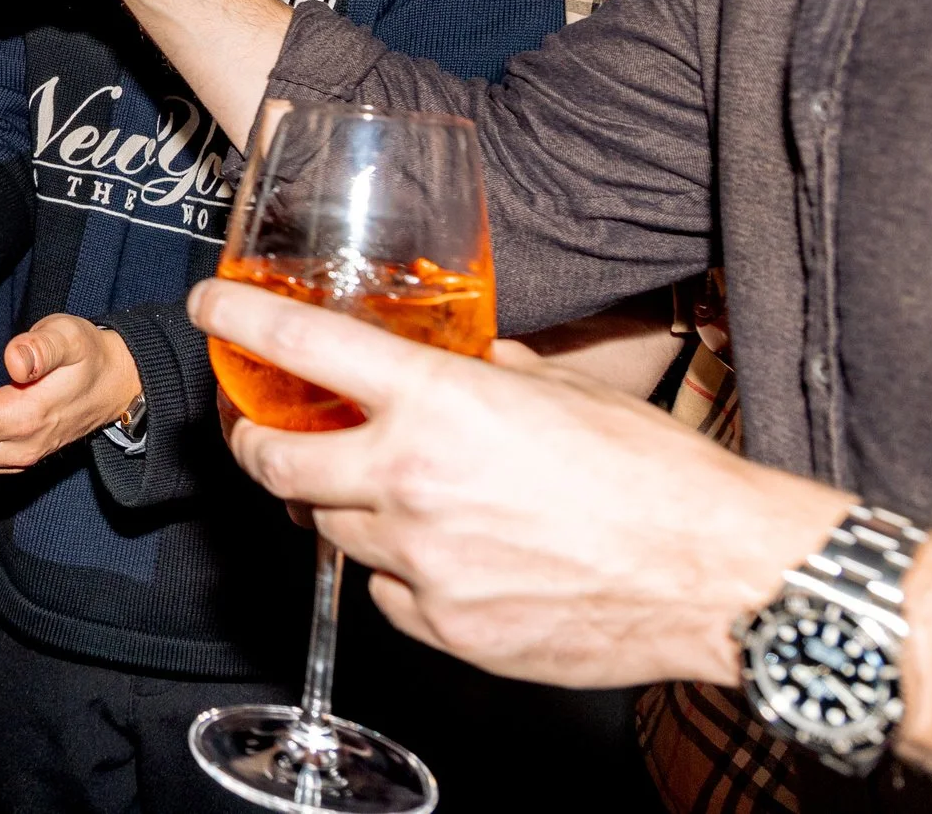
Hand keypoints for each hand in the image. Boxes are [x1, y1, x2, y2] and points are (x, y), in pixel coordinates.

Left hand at [188, 278, 851, 689]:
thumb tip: (465, 361)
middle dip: (254, 444)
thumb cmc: (656, 473)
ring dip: (338, 509)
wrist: (721, 574)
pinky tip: (438, 557)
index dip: (239, 317)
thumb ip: (491, 372)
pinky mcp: (447, 627)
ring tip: (381, 494)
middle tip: (260, 433)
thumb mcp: (563, 389)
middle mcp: (411, 479)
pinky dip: (395, 573)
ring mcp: (422, 561)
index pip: (302, 344)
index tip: (211, 304)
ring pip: (330, 532)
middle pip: (276, 463)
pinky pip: (385, 594)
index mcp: (437, 402)